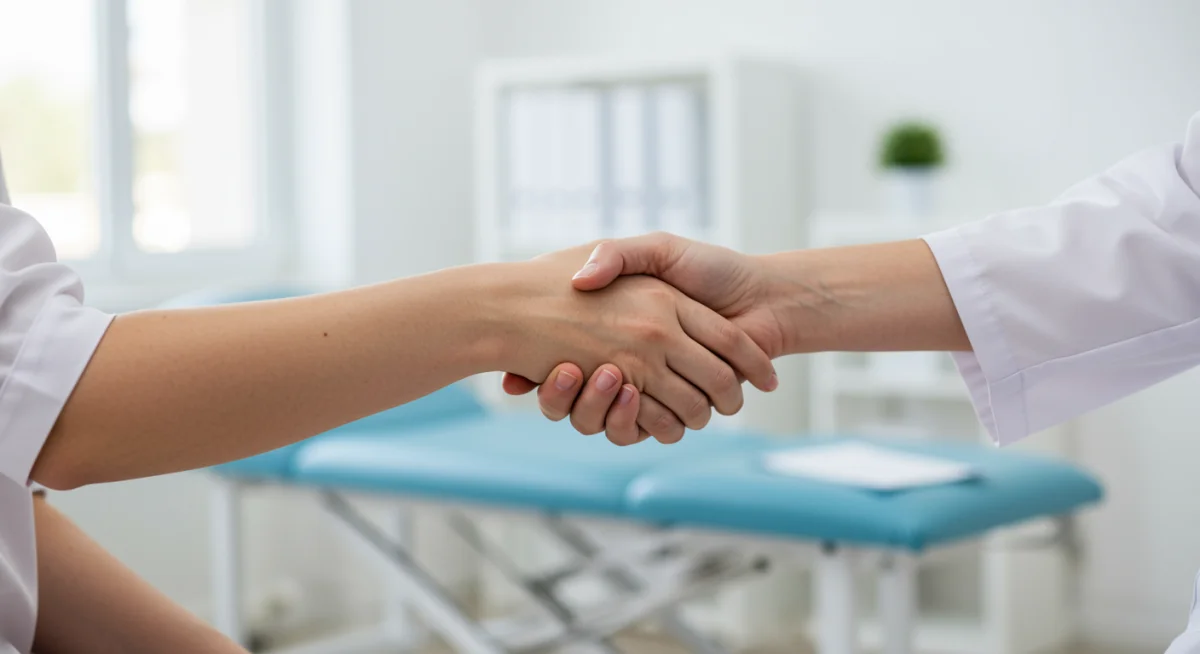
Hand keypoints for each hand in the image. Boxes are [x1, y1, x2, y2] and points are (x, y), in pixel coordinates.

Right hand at [499, 243, 775, 443]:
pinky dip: (634, 422)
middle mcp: (637, 359)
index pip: (571, 354)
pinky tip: (627, 395)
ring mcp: (656, 386)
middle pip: (584, 391)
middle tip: (560, 371)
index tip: (537, 359)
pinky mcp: (676, 408)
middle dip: (567, 391)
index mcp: (623, 327)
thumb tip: (579, 279)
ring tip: (599, 375)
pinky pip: (643, 429)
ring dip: (600, 407)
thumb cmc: (716, 269)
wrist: (771, 299)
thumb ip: (618, 254)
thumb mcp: (657, 250)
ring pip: (609, 413)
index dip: (551, 364)